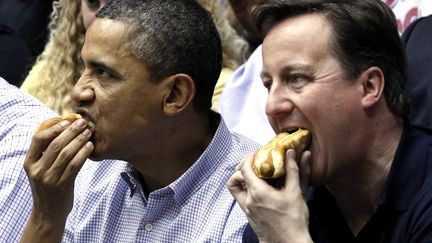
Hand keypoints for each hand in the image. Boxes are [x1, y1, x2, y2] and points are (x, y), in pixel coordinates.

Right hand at [21, 119, 92, 241]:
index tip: (66, 121)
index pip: (38, 139)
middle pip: (55, 144)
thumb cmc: (47, 187)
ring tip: (89, 132)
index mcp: (29, 163)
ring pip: (67, 153)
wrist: (48, 213)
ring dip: (80, 140)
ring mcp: (49, 179)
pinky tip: (90, 146)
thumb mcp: (40, 170)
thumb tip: (63, 129)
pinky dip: (83, 153)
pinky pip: (75, 165)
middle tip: (83, 123)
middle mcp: (37, 170)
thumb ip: (46, 153)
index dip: (53, 127)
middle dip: (71, 131)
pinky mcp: (62, 185)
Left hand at [227, 149, 312, 242]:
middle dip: (244, 166)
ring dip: (242, 178)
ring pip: (235, 188)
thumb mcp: (297, 192)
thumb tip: (293, 152)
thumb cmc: (294, 220)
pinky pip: (241, 197)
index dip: (250, 158)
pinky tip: (261, 189)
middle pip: (236, 176)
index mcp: (257, 192)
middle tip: (257, 163)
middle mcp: (248, 200)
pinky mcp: (248, 215)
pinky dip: (247, 189)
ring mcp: (246, 209)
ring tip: (257, 175)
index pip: (244, 168)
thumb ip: (294, 170)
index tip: (260, 153)